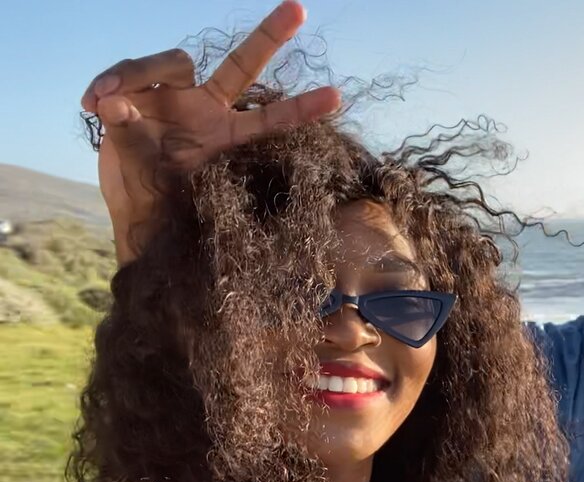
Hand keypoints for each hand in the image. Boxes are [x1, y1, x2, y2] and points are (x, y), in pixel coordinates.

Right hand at [81, 0, 340, 263]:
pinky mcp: (140, 90)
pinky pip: (126, 74)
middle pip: (240, 65)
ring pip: (169, 62)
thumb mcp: (155, 180)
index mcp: (225, 135)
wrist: (130, 204)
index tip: (337, 96)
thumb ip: (137, 144)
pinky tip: (91, 102)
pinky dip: (107, 84)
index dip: (300, 108)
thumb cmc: (157, 197)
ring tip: (105, 100)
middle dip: (268, 37)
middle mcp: (206, 107)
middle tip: (298, 8)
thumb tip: (117, 103)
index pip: (269, 118)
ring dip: (134, 74)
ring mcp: (175, 95)